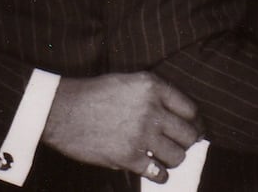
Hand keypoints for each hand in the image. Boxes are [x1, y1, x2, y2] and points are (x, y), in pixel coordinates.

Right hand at [42, 72, 203, 183]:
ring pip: (177, 155)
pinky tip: (156, 172)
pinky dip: (160, 175)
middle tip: (182, 146)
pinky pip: (157, 172)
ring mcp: (141, 135)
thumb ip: (154, 95)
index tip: (195, 130)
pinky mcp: (128, 157)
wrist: (62, 111)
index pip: (190, 110)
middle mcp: (152, 110)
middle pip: (188, 134)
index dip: (196, 123)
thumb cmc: (93, 95)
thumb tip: (176, 117)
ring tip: (167, 158)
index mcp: (153, 88)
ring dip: (174, 159)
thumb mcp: (129, 82)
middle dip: (188, 142)